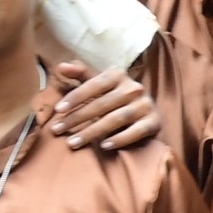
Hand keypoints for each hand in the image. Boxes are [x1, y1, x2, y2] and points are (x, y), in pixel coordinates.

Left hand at [46, 59, 161, 153]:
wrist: (147, 111)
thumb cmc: (115, 96)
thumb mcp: (99, 83)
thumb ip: (81, 74)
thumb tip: (61, 66)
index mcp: (118, 75)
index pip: (94, 84)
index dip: (75, 97)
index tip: (58, 110)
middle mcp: (134, 88)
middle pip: (102, 104)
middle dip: (77, 118)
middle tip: (58, 130)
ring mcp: (146, 105)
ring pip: (116, 119)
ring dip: (92, 132)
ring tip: (73, 142)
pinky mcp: (154, 122)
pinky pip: (136, 132)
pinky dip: (120, 139)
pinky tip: (104, 146)